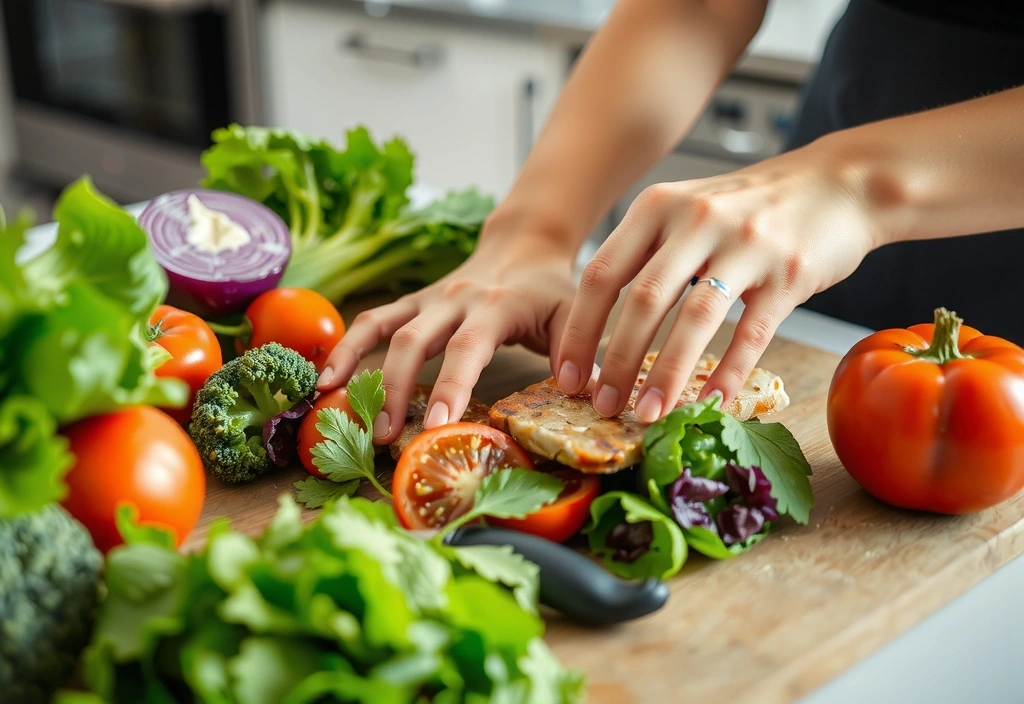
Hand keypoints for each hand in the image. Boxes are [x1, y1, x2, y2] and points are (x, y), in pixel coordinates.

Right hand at [318, 221, 577, 443]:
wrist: (524, 243)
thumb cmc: (551, 287)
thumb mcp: (574, 314)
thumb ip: (579, 352)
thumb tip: (593, 396)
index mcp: (497, 306)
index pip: (468, 347)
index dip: (452, 384)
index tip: (439, 424)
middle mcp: (455, 299)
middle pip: (415, 341)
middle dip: (398, 388)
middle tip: (388, 437)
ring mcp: (428, 299)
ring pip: (384, 328)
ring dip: (361, 367)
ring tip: (339, 409)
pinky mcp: (413, 302)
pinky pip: (373, 320)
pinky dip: (348, 346)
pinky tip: (327, 378)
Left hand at [555, 142, 878, 421]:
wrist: (839, 182)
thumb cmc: (750, 207)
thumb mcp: (686, 209)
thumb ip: (645, 251)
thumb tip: (597, 323)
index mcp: (657, 206)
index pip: (601, 275)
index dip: (579, 331)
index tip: (566, 376)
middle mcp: (696, 220)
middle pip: (641, 301)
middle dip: (615, 362)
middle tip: (602, 405)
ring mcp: (745, 244)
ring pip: (693, 319)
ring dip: (666, 375)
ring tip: (648, 415)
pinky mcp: (789, 273)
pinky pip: (751, 333)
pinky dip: (727, 373)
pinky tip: (710, 403)